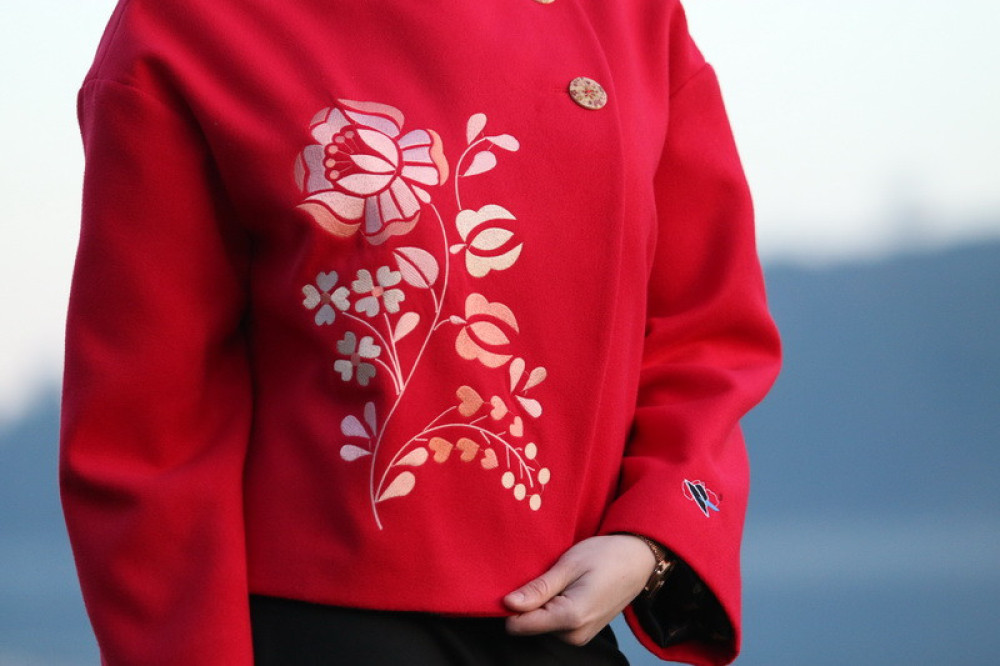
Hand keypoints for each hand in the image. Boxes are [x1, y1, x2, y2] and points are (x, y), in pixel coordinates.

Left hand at [503, 534, 654, 645]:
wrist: (638, 560)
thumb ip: (538, 589)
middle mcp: (574, 635)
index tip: (518, 583)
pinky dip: (555, 607)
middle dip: (532, 601)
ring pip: (541, 625)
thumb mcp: (569, 565)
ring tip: (563, 580)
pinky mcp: (583, 634)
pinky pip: (555, 624)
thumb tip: (508, 603)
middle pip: (530, 625)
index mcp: (570, 617)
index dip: (512, 604)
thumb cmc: (605, 556)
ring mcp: (580, 637)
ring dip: (544, 603)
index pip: (520, 625)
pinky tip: (568, 588)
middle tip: (551, 575)